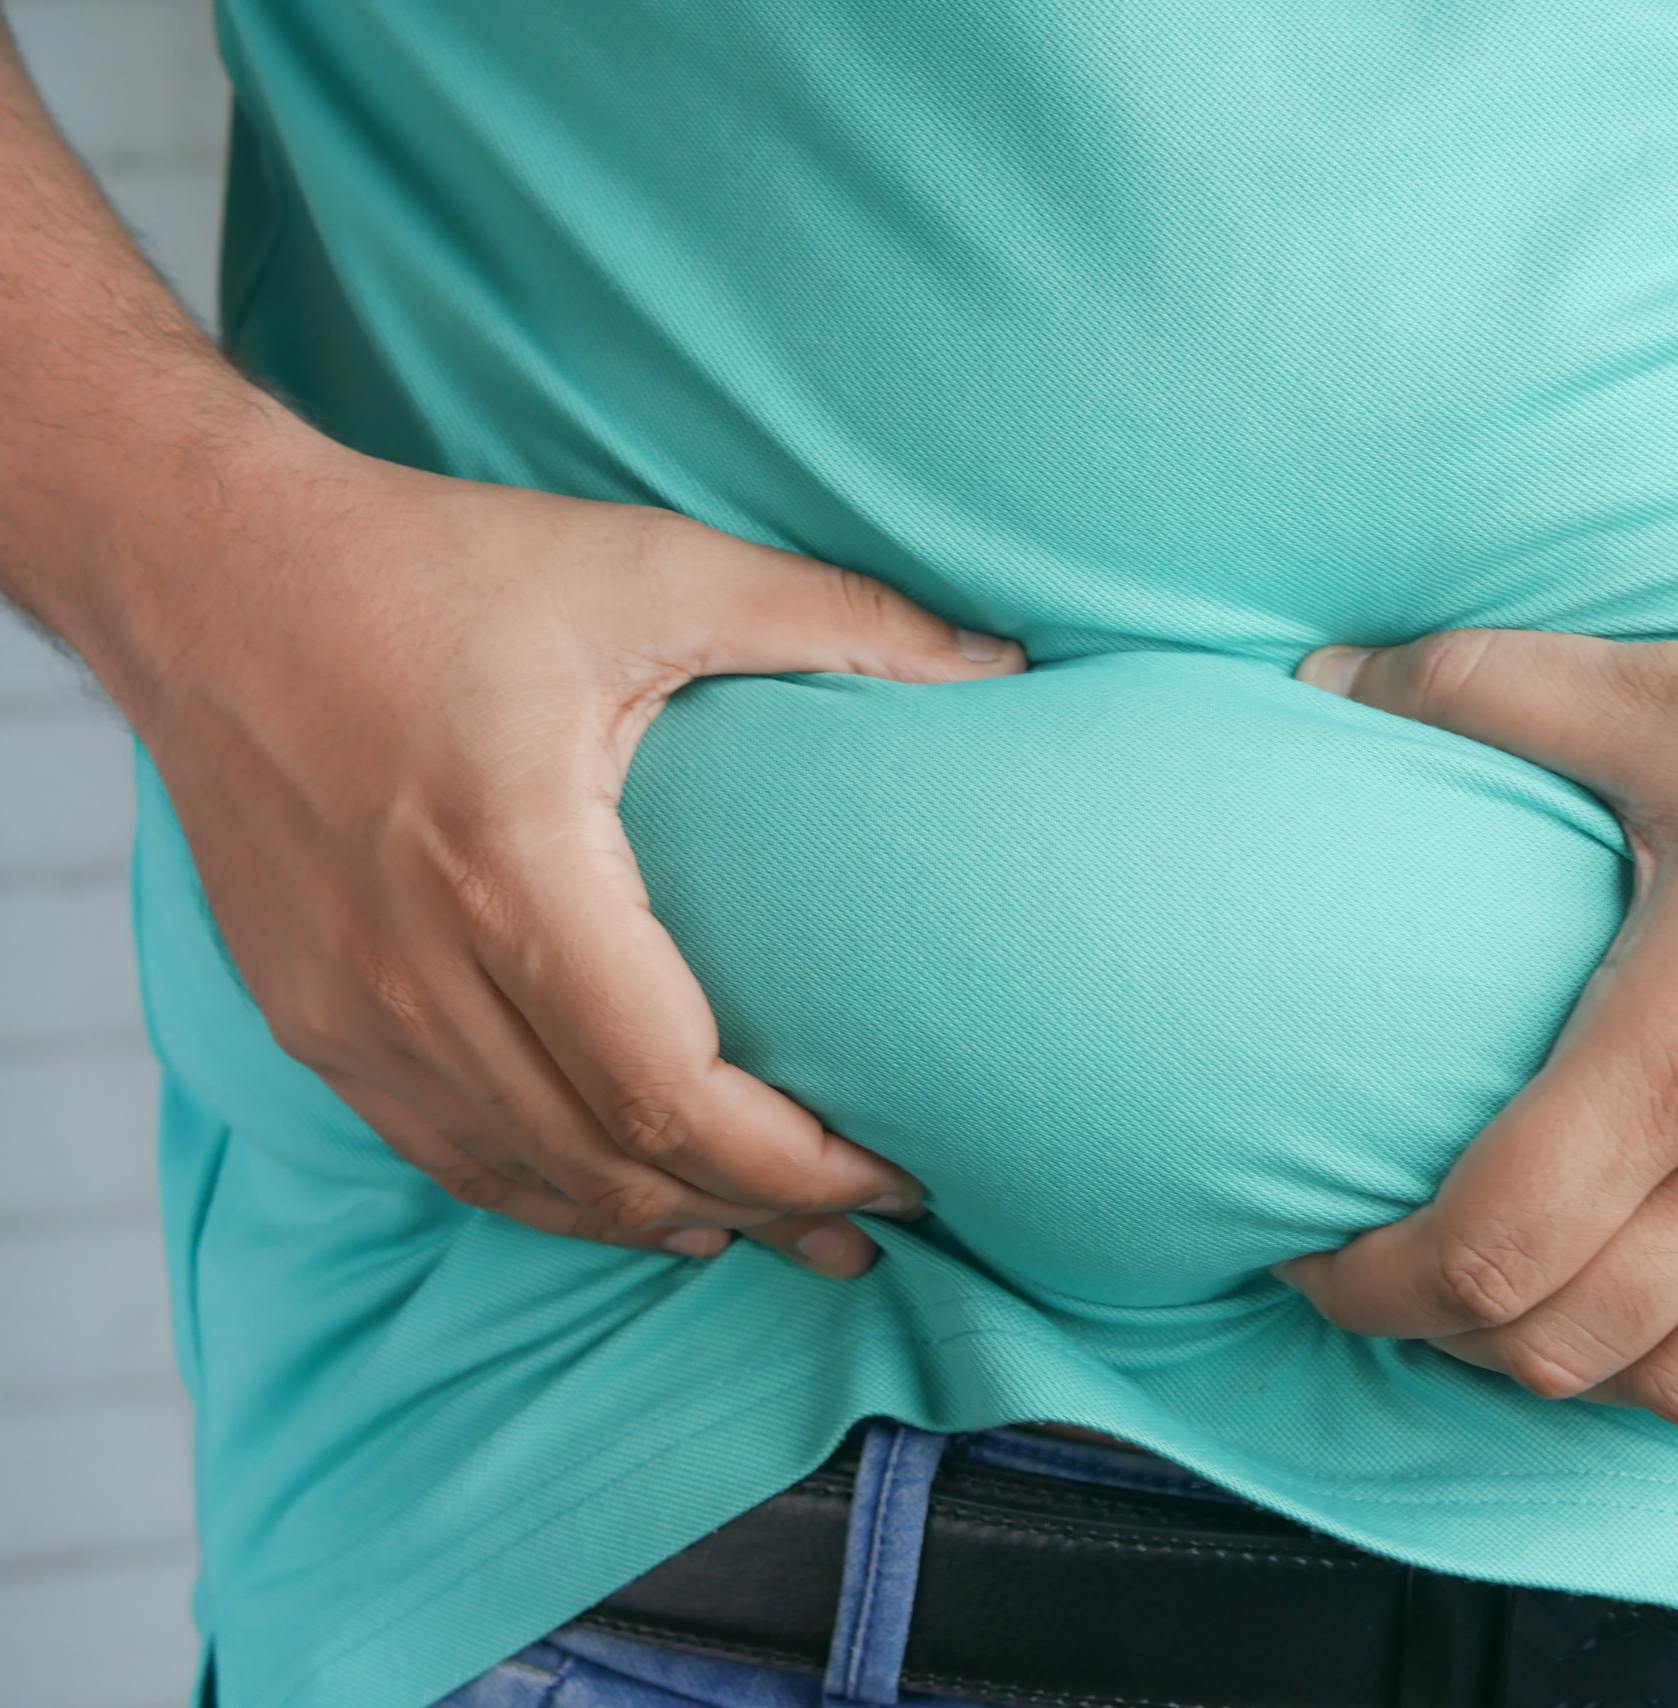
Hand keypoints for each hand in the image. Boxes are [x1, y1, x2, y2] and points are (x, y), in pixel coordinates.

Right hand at [118, 431, 1024, 1275]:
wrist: (207, 573)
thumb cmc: (434, 565)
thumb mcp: (650, 566)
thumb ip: (838, 618)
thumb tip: (1001, 666)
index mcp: (510, 864)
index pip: (671, 1090)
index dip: (796, 1163)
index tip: (897, 1174)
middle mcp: (413, 965)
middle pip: (609, 1160)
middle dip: (756, 1213)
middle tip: (865, 1233)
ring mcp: (347, 1008)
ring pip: (525, 1180)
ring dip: (658, 1221)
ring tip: (771, 1237)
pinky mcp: (309, 1017)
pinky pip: (445, 1154)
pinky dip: (551, 1196)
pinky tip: (631, 1202)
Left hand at [1272, 600, 1677, 1422]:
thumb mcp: (1674, 697)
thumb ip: (1479, 692)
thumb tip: (1320, 678)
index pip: (1488, 1250)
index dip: (1371, 1283)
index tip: (1312, 1251)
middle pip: (1563, 1347)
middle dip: (1443, 1335)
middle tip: (1392, 1271)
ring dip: (1570, 1369)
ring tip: (1514, 1302)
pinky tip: (1674, 1322)